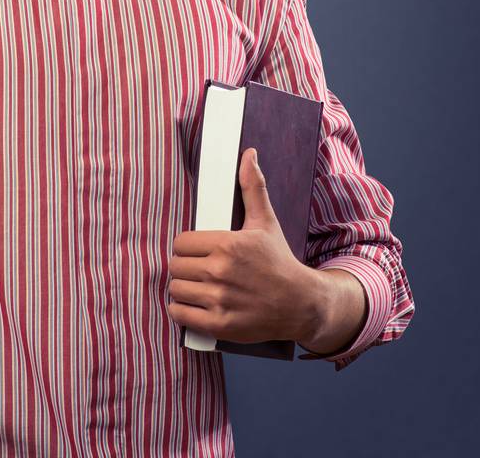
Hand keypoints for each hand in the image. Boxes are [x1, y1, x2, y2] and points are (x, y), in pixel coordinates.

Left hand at [167, 147, 319, 344]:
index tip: (197, 252)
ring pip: (176, 289)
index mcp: (227, 244)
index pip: (180, 242)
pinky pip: (181, 315)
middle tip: (198, 270)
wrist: (303, 304)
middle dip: (184, 267)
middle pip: (176, 265)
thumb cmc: (279, 261)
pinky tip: (192, 306)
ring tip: (196, 287)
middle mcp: (221, 271)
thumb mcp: (265, 222)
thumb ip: (252, 187)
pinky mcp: (221, 325)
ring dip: (182, 289)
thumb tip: (248, 154)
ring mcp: (221, 300)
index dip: (186, 247)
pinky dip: (181, 311)